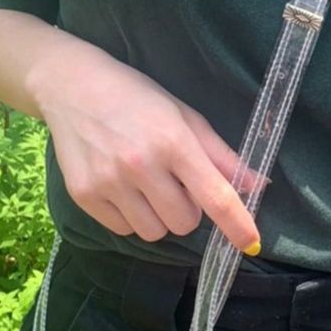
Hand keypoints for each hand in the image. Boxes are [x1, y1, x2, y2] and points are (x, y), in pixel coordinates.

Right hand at [29, 36, 267, 251]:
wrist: (72, 86)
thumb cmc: (138, 99)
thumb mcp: (185, 118)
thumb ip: (222, 156)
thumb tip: (258, 186)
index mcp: (174, 142)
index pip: (215, 196)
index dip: (236, 224)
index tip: (251, 243)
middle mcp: (140, 165)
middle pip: (184, 223)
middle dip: (187, 210)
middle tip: (174, 182)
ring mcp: (109, 182)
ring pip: (154, 232)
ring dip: (159, 217)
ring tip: (147, 185)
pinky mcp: (83, 194)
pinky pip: (123, 230)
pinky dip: (131, 217)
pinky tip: (122, 187)